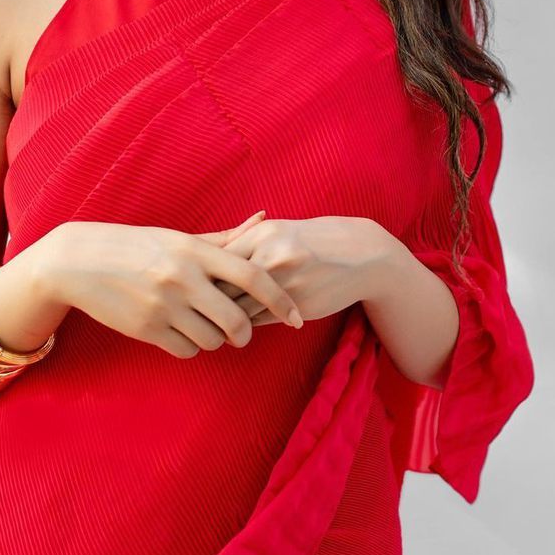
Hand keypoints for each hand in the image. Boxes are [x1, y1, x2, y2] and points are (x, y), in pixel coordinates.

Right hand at [46, 212, 303, 358]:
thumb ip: (224, 237)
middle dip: (245, 333)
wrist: (79, 262)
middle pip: (236, 320)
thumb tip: (262, 219)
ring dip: (215, 340)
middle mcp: (182, 278)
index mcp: (194, 250)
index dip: (280, 299)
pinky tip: (180, 332)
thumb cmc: (136, 246)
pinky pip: (186, 350)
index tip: (298, 317)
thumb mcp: (178, 237)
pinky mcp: (146, 329)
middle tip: (242, 332)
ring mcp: (163, 305)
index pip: (252, 276)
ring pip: (212, 340)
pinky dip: (190, 347)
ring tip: (203, 326)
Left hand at [210, 216, 392, 326]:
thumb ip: (242, 242)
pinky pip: (259, 321)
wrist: (360, 254)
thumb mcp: (276, 231)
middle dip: (208, 299)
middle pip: (223, 286)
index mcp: (261, 233)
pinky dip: (247, 323)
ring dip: (226, 317)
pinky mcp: (297, 306)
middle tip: (197, 307)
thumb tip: (203, 262)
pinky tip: (241, 323)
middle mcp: (272, 256)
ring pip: (239, 309)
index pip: (216, 259)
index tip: (194, 283)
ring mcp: (286, 283)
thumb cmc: (309, 240)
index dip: (202, 275)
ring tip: (215, 319)